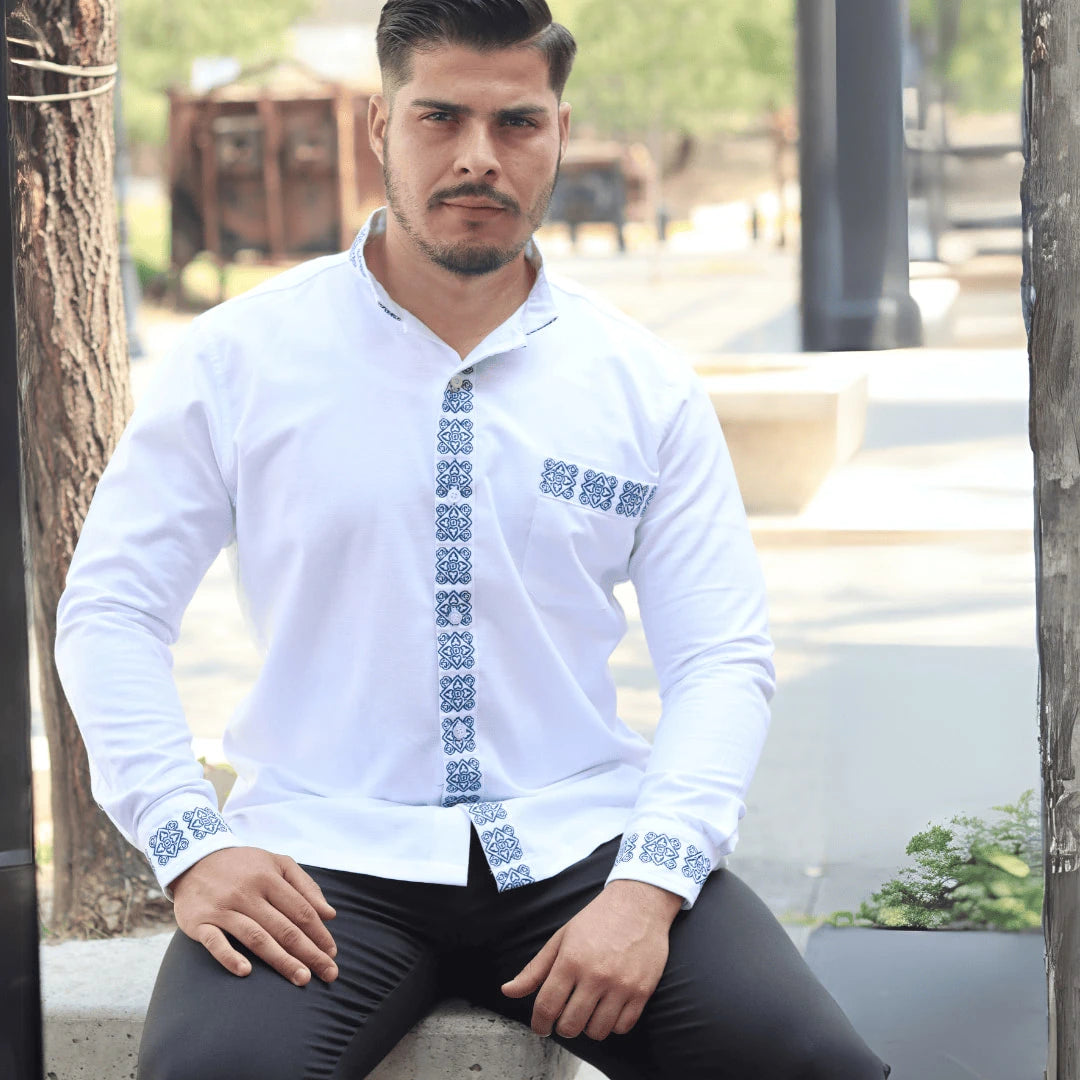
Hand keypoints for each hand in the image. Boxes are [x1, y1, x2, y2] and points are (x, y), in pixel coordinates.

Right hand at [172, 846, 338, 986]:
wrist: (194, 858)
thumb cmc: (245, 866)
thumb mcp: (277, 863)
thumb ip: (306, 886)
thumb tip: (330, 914)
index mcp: (270, 878)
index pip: (301, 910)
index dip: (319, 933)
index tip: (332, 953)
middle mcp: (248, 893)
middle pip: (284, 927)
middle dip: (309, 953)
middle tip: (328, 974)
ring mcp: (223, 908)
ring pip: (256, 937)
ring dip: (281, 959)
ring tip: (301, 979)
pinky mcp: (199, 922)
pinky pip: (215, 942)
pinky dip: (229, 957)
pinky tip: (245, 972)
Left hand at [501, 880, 681, 1040]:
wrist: (639, 903)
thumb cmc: (597, 920)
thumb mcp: (561, 938)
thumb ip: (535, 969)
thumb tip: (507, 991)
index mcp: (571, 960)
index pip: (547, 1007)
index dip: (539, 1024)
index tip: (540, 1027)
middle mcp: (596, 975)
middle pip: (570, 1025)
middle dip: (563, 1027)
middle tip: (565, 1016)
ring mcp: (621, 985)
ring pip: (597, 1031)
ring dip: (588, 1027)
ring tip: (587, 1012)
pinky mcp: (642, 991)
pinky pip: (623, 1027)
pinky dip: (612, 1025)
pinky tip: (608, 1009)